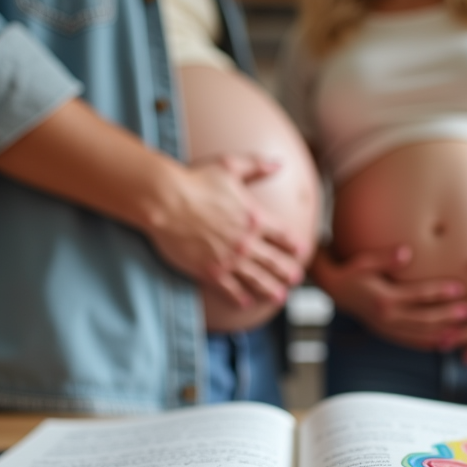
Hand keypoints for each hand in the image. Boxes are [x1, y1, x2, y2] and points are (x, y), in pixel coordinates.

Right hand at [148, 154, 305, 307]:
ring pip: (257, 279)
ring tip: (280, 297)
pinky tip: (246, 303)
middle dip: (287, 271)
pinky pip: (230, 289)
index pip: (283, 235)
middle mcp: (246, 242)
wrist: (165, 201)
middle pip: (274, 261)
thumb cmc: (195, 181)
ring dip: (271, 289)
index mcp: (254, 217)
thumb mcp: (229, 166)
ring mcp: (229, 259)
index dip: (294, 244)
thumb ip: (257, 166)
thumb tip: (279, 164)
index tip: (302, 251)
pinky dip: (240, 297)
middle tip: (296, 279)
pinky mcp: (210, 271)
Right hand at [312, 245, 466, 350]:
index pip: (417, 295)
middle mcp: (387, 317)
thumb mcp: (366, 261)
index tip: (458, 288)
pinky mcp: (387, 333)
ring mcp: (387, 328)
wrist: (336, 290)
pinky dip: (428, 343)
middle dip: (447, 316)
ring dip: (442, 332)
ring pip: (419, 334)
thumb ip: (387, 259)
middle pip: (423, 318)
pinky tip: (445, 343)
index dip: (438, 291)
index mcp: (384, 298)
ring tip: (464, 330)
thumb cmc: (354, 271)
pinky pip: (411, 341)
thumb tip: (407, 252)